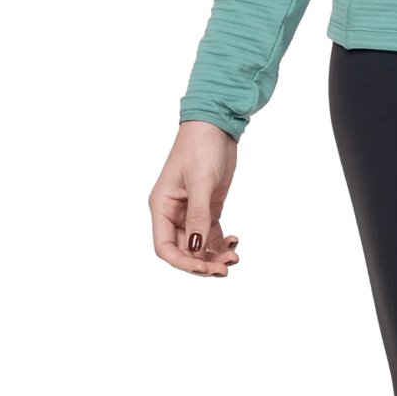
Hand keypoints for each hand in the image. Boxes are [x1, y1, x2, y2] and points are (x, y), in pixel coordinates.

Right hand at [148, 120, 242, 277]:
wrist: (215, 126)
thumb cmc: (200, 148)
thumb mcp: (200, 182)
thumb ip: (198, 215)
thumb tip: (194, 248)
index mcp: (162, 207)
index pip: (164, 247)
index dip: (182, 262)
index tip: (204, 268)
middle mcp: (173, 213)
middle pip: (183, 250)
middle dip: (202, 262)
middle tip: (225, 268)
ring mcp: (191, 212)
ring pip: (199, 245)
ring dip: (214, 256)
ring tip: (234, 257)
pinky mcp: (208, 208)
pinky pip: (211, 234)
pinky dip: (221, 243)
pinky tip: (234, 242)